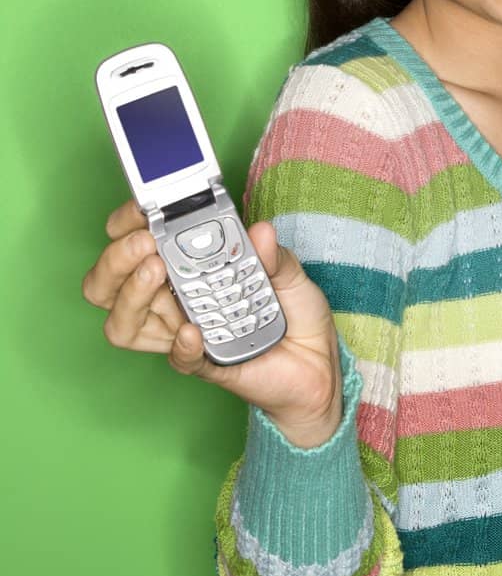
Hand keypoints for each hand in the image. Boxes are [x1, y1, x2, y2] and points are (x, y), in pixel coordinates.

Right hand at [81, 198, 345, 446]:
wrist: (318, 361)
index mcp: (186, 266)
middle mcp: (174, 298)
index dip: (126, 225)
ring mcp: (182, 331)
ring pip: (124, 324)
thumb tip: (259, 231)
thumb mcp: (289, 270)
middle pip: (109, 285)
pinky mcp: (202, 363)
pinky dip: (180, 344)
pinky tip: (191, 330)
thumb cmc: (293, 310)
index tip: (140, 212)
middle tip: (145, 244)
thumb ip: (272, 253)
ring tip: (155, 272)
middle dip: (115, 260)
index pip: (134, 244)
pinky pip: (177, 358)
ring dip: (131, 296)